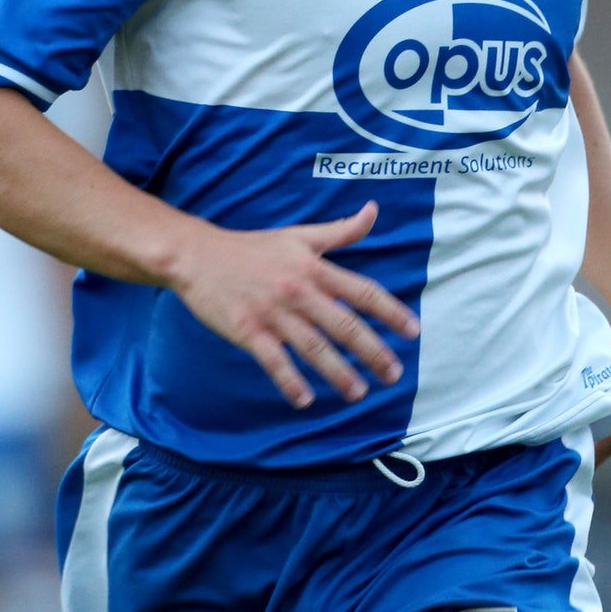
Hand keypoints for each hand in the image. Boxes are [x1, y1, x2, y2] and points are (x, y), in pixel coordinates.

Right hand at [168, 199, 418, 410]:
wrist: (198, 255)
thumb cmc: (252, 247)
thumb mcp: (299, 235)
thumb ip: (341, 230)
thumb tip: (374, 211)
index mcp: (315, 268)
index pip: (363, 292)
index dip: (391, 312)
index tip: (413, 332)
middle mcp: (299, 291)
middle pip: (345, 325)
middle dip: (373, 352)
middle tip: (394, 375)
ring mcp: (273, 313)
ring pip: (314, 347)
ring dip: (339, 372)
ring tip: (358, 393)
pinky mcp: (247, 330)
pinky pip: (274, 361)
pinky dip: (290, 381)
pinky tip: (305, 400)